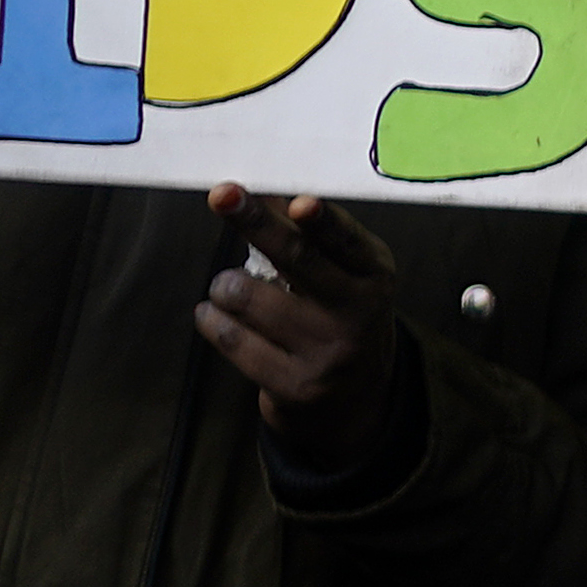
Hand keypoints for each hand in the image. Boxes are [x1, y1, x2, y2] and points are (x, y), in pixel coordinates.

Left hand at [199, 185, 405, 473]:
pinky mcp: (296, 386)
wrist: (354, 396)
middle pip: (298, 259)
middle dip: (254, 222)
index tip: (300, 203)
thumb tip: (260, 190)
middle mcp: (360, 313)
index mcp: (375, 275)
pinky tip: (214, 315)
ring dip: (224, 286)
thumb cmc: (336, 314)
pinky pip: (233, 339)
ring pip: (250, 298)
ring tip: (227, 289)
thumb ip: (304, 234)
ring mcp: (329, 353)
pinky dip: (212, 320)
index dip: (324, 221)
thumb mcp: (340, 273)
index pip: (346, 242)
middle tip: (220, 196)